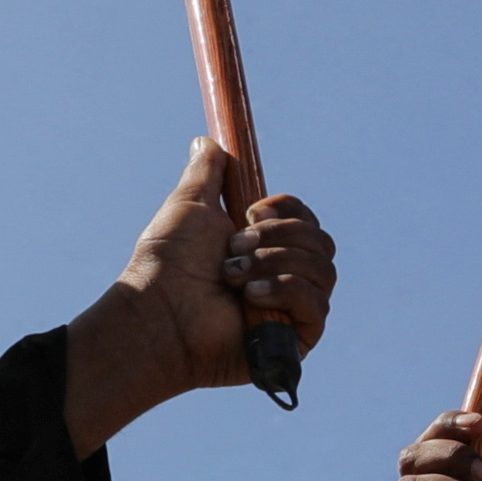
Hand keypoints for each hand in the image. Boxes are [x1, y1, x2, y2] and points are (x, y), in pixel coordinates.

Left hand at [64, 138, 336, 454]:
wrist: (159, 312)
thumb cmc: (168, 264)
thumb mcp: (190, 205)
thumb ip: (206, 172)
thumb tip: (206, 141)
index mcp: (266, 248)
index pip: (307, 221)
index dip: (287, 210)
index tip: (250, 210)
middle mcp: (285, 279)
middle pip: (320, 241)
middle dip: (277, 237)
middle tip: (233, 247)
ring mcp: (293, 310)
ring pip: (322, 269)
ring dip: (273, 263)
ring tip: (232, 276)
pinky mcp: (296, 339)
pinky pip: (317, 303)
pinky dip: (285, 290)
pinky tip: (249, 296)